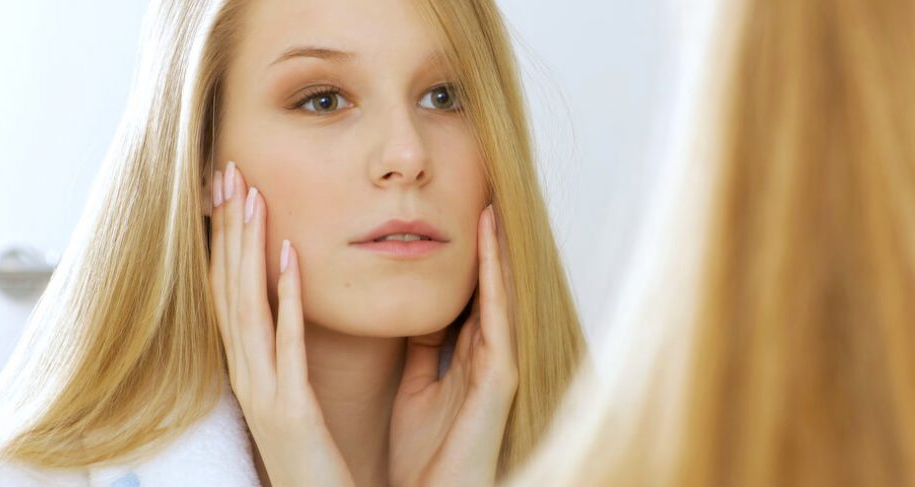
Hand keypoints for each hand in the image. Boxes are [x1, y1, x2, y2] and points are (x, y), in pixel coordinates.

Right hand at [208, 161, 353, 486]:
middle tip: (227, 171)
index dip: (224, 240)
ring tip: (250, 196)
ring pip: (246, 305)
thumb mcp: (294, 395)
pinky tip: (288, 255)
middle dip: (226, 229)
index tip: (228, 189)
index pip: (229, 292)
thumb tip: (290, 309)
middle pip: (228, 287)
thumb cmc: (313, 457)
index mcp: (249, 369)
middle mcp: (245, 374)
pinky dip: (284, 297)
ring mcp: (262, 391)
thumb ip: (289, 353)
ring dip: (246, 247)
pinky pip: (285, 343)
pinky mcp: (288, 410)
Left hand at [388, 205, 518, 486]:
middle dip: (486, 246)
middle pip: (489, 288)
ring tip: (490, 202)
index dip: (465, 256)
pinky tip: (489, 240)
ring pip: (499, 293)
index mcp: (466, 358)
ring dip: (495, 249)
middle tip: (483, 193)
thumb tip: (414, 315)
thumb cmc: (424, 454)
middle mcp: (488, 356)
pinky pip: (498, 315)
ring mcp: (499, 365)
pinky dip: (495, 275)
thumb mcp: (416, 388)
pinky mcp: (501, 378)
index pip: (469, 295)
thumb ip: (421, 351)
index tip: (455, 214)